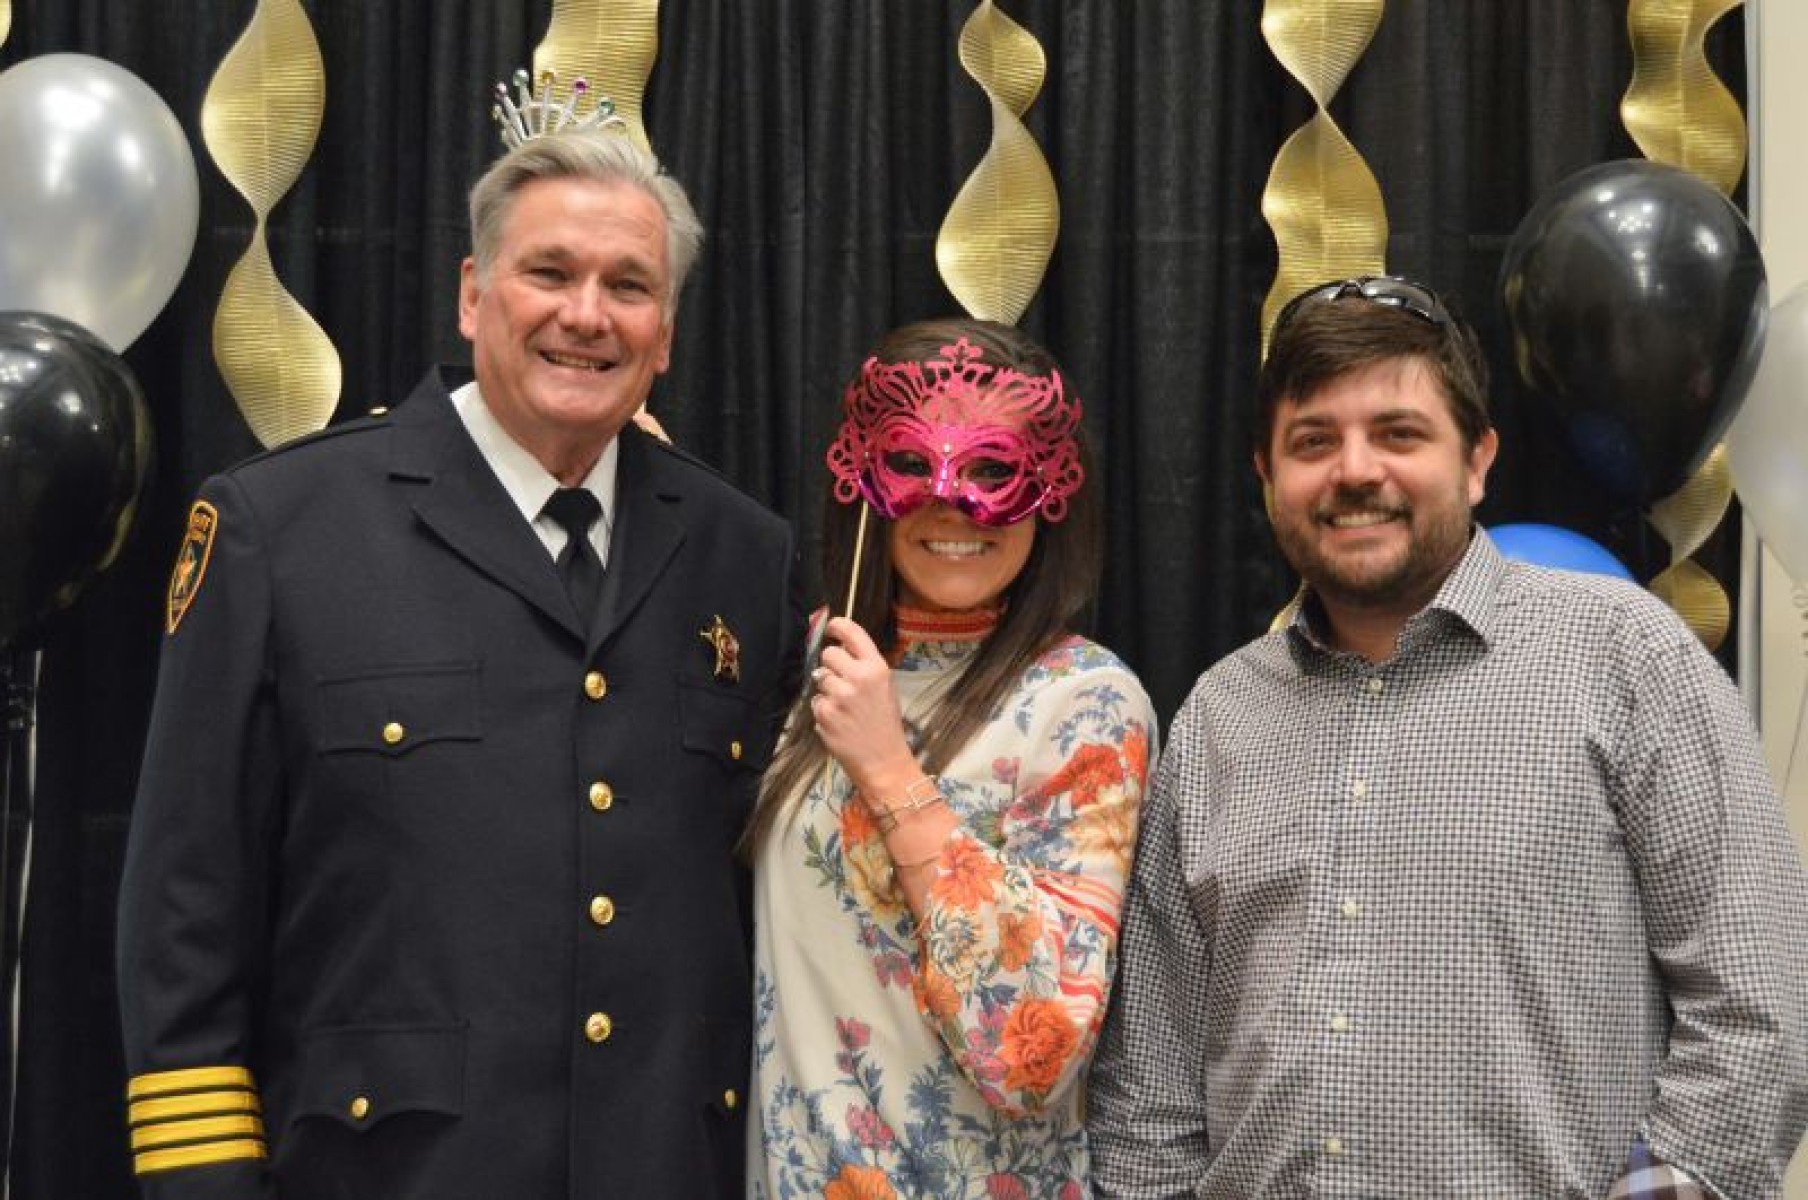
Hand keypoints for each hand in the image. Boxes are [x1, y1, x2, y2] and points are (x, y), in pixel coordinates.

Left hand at [809, 617, 919, 795]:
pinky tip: (839, 721)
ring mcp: (840, 696)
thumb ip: (864, 666)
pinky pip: (816, 701)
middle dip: (831, 666)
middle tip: (842, 683)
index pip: (852, 633)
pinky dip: (824, 710)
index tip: (832, 627)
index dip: (838, 626)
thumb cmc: (884, 724)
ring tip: (844, 707)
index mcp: (877, 668)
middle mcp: (859, 678)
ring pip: (820, 678)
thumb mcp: (884, 688)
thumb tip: (840, 649)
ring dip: (827, 690)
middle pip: (828, 654)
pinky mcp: (826, 713)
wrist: (883, 760)